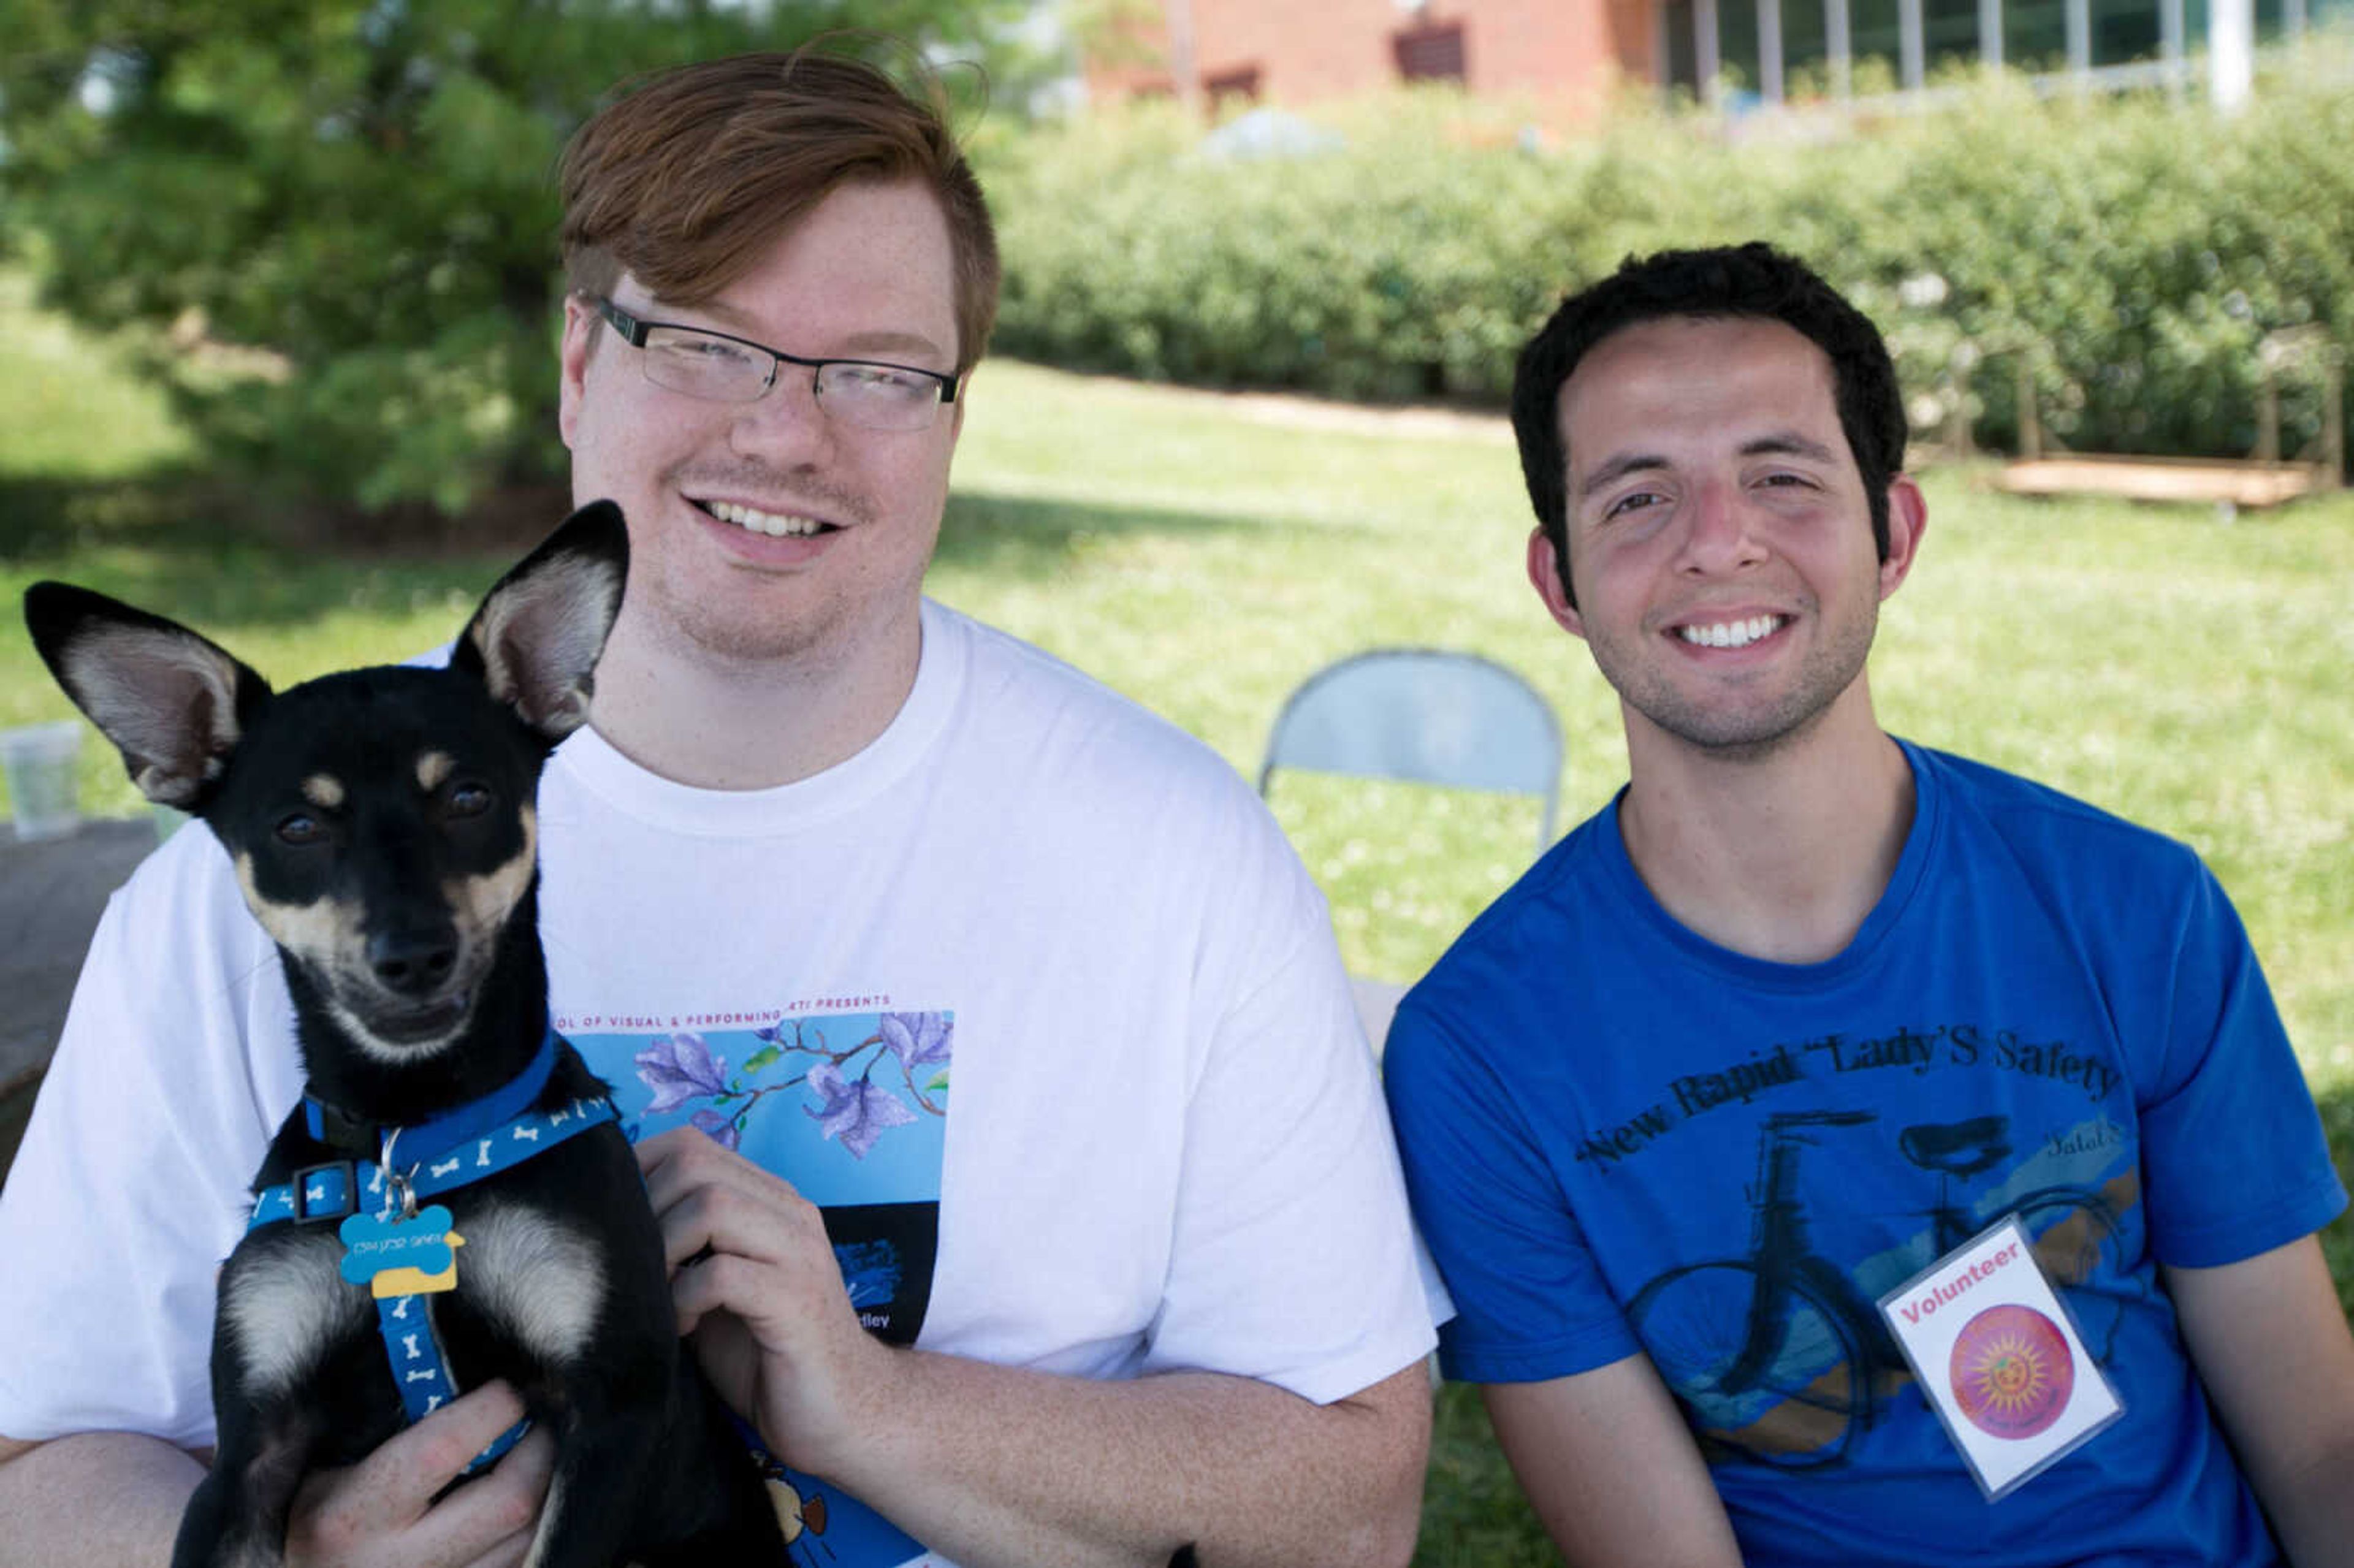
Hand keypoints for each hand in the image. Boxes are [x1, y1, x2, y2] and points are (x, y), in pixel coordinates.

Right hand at [284, 1381, 552, 1567]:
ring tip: (526, 1453)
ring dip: (538, 1486)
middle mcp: (397, 1562)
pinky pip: (517, 1560)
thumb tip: (432, 1355)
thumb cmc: (309, 1516)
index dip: (491, 1409)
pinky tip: (514, 1495)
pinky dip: (525, 1523)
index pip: (442, 1450)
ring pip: (524, 1535)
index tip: (506, 1386)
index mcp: (352, 1515)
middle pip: (508, 1501)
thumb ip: (369, 1414)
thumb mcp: (315, 1465)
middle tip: (534, 1419)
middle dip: (536, 1450)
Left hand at [635, 1126, 893, 1475]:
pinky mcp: (797, 1300)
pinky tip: (685, 1329)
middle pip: (695, 1164)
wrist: (845, 1416)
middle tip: (636, 1270)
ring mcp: (798, 1252)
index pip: (691, 1144)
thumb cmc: (767, 1358)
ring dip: (664, 1252)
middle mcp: (789, 1212)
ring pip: (711, 1205)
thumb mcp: (713, 1292)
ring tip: (660, 1299)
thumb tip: (604, 1230)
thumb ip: (680, 1252)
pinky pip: (722, 1274)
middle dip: (647, 1213)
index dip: (638, 1175)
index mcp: (769, 1201)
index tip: (614, 1227)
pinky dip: (685, 1299)